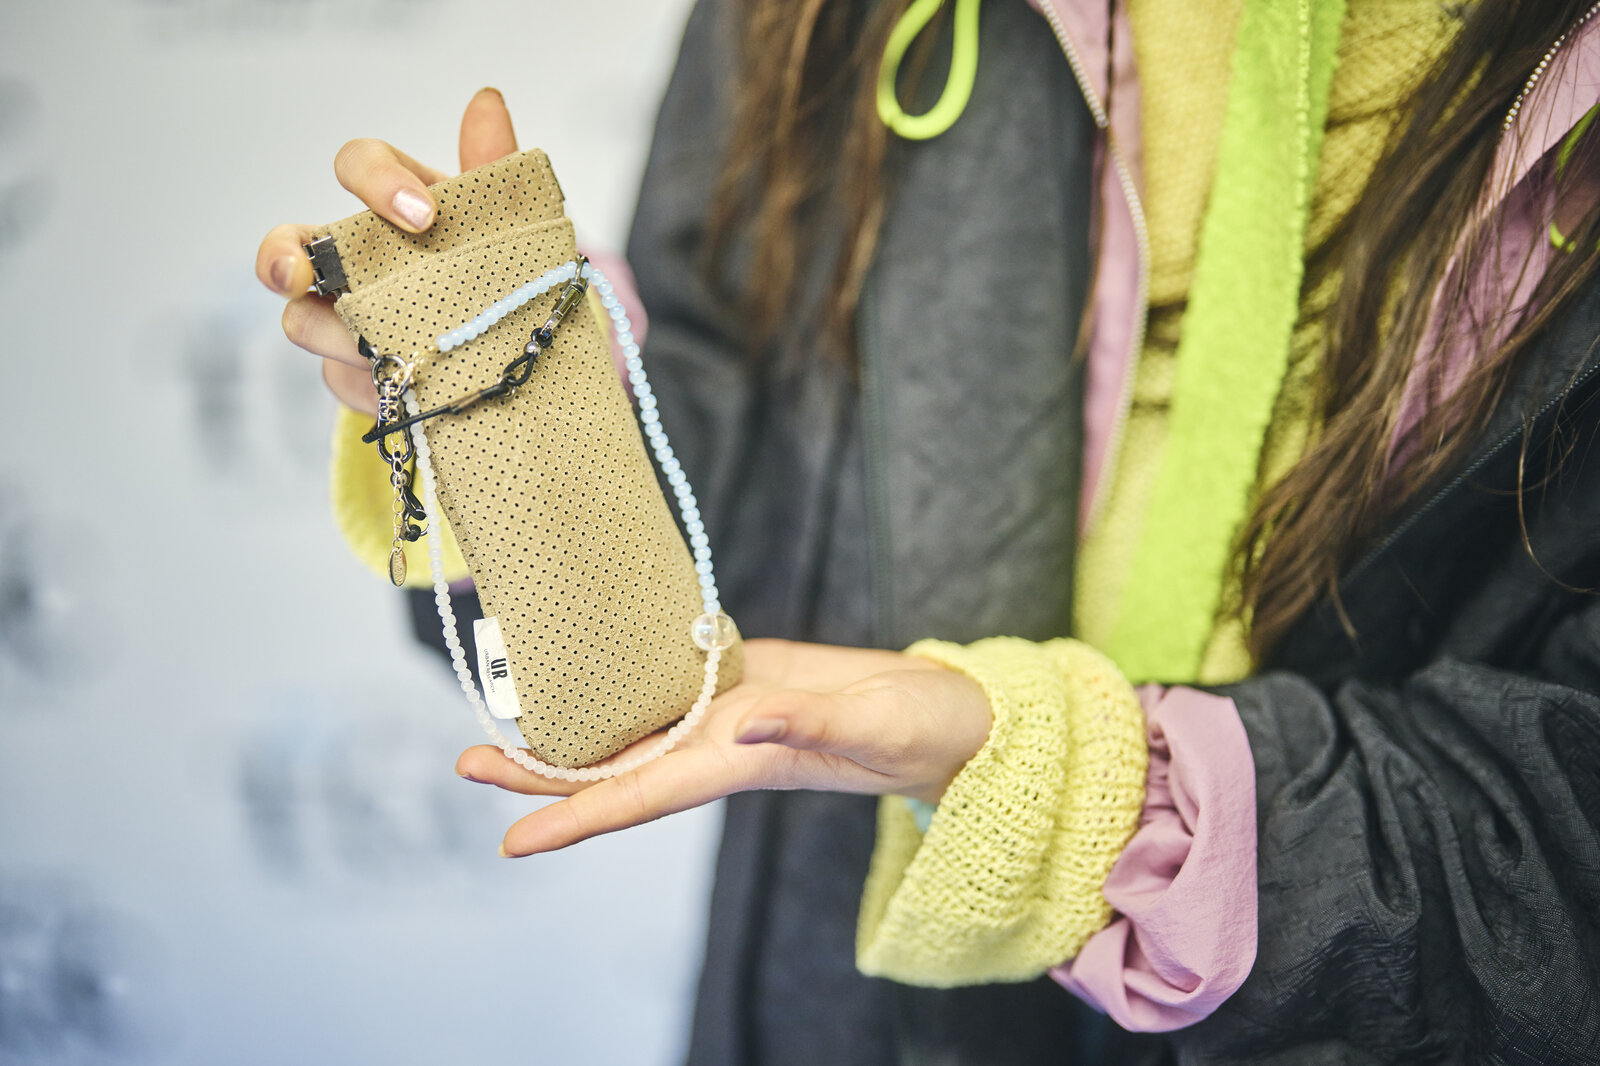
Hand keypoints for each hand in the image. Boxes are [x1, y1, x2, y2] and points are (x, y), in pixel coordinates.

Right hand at [253, 88, 518, 413]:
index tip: (424, 216)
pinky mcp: (352, 374)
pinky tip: (415, 391)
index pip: (361, 163)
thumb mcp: (508, 225)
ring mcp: (345, 318)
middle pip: (288, 246)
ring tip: (392, 353)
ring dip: (338, 335)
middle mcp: (355, 257)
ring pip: (303, 321)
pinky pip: (341, 380)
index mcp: (396, 204)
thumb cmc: (502, 273)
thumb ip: (495, 168)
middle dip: (280, 258)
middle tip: (301, 276)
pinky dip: (376, 386)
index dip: (378, 180)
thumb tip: (487, 99)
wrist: (521, 356)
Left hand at [456, 639, 993, 856]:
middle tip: (467, 757)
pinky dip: (627, 665)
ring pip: (633, 718)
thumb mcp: (870, 725)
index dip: (574, 818)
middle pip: (613, 763)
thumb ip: (806, 724)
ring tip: (505, 701)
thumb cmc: (920, 732)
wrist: (949, 712)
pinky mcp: (746, 672)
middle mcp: (719, 741)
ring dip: (571, 717)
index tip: (513, 840)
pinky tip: (591, 649)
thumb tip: (745, 722)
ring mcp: (729, 707)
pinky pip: (673, 672)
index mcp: (740, 763)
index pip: (640, 798)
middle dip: (540, 767)